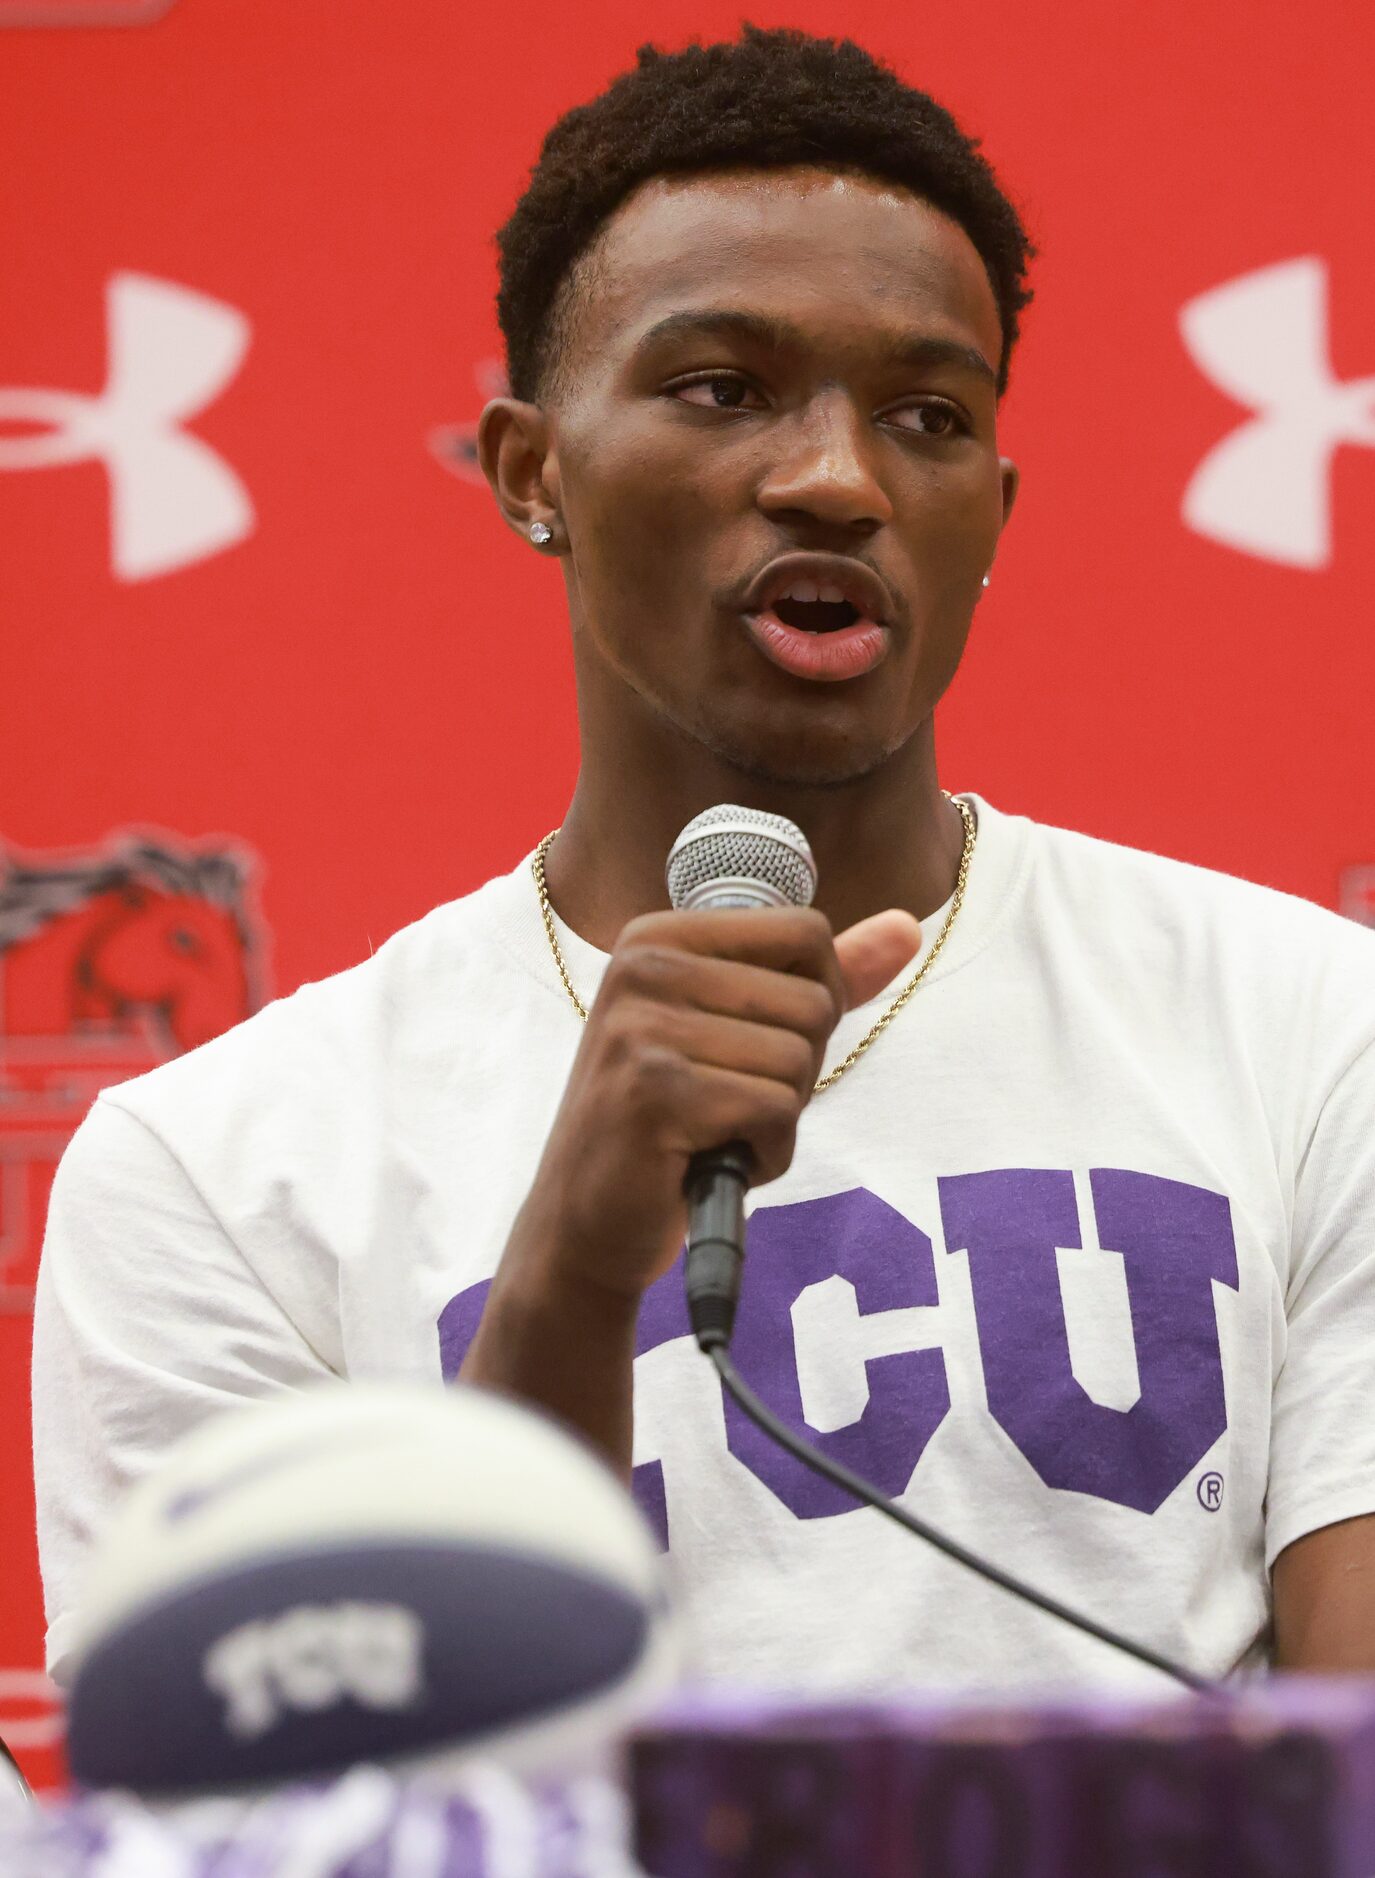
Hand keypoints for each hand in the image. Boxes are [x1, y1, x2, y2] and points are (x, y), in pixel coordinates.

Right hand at [506, 904, 921, 1308]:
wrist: (586, 1222)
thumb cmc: (672, 1122)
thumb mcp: (739, 1032)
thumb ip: (820, 978)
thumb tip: (907, 926)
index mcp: (659, 934)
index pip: (807, 932)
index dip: (814, 1003)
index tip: (754, 1047)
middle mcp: (643, 965)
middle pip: (812, 1001)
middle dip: (796, 1072)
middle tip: (726, 1104)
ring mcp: (641, 1026)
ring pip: (798, 1060)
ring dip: (777, 1119)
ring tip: (713, 1134)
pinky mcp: (654, 1092)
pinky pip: (775, 1111)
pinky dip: (764, 1156)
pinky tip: (710, 1162)